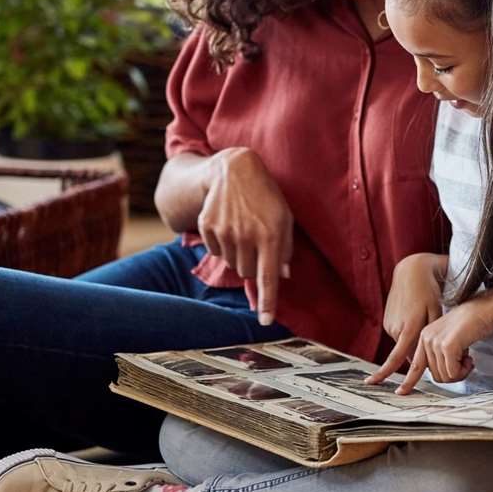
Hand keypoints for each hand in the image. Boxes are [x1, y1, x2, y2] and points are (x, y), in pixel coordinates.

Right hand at [197, 148, 292, 324]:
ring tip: (242, 229)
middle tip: (255, 242)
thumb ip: (285, 248)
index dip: (267, 301)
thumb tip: (282, 276)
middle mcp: (246, 236)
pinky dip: (222, 244)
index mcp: (270, 235)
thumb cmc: (265, 196)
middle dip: (253, 264)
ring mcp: (224, 232)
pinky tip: (228, 224)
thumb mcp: (284, 217)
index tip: (265, 321)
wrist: (234, 170)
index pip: (268, 277)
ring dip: (238, 254)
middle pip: (247, 273)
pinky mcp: (207, 227)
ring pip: (231, 264)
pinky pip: (215, 252)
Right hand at [368, 254, 445, 386]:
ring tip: (423, 319)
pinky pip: (400, 336)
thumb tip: (429, 358)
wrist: (412, 271)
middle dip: (420, 354)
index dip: (396, 377)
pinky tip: (414, 317)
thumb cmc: (431, 291)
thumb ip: (433, 337)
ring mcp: (390, 325)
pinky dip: (408, 333)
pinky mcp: (387, 321)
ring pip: (404, 345)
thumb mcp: (437, 312)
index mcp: (411, 327)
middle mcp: (397, 328)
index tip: (390, 391)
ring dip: (414, 341)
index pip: (399, 359)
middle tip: (431, 340)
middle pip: (408, 354)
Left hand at [395, 295, 492, 393]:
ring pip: (445, 376)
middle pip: (435, 376)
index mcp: (424, 337)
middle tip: (465, 365)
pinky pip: (453, 372)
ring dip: (460, 373)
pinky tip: (471, 359)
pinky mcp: (447, 346)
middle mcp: (426, 339)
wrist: (484, 309)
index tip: (402, 392)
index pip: (415, 365)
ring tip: (468, 359)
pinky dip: (464, 370)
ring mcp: (435, 342)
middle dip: (453, 375)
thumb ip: (440, 353)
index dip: (408, 382)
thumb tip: (441, 375)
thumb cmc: (471, 324)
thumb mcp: (450, 339)